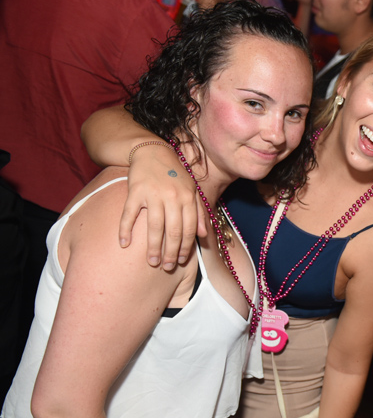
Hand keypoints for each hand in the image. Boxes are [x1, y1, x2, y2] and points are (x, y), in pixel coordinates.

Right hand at [122, 144, 204, 268]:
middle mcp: (172, 197)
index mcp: (187, 198)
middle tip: (167, 267)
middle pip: (173, 231)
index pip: (189, 228)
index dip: (186, 246)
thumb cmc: (174, 174)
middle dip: (171, 252)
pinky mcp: (135, 191)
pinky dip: (125, 230)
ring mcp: (153, 194)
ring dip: (153, 247)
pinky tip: (124, 244)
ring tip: (152, 262)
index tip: (181, 260)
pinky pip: (129, 214)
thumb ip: (199, 212)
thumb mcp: (192, 190)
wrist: (152, 151)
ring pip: (154, 226)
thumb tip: (204, 235)